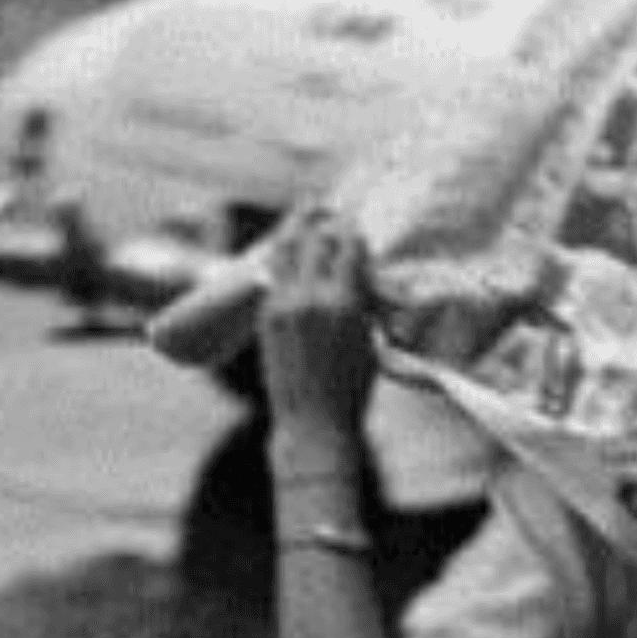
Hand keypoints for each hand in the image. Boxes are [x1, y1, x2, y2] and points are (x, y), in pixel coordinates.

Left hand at [257, 203, 377, 453]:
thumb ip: (362, 305)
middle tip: (331, 214)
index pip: (349, 250)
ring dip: (297, 228)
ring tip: (304, 213)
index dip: (354, 236)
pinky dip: (284, 257)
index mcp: (344, 305)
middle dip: (326, 225)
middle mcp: (311, 298)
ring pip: (287, 248)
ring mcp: (284, 304)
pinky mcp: (267, 314)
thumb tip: (359, 276)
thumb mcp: (369, 344)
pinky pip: (274, 272)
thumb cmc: (351, 392)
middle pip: (317, 241)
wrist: (312, 424)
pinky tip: (289, 250)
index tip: (357, 229)